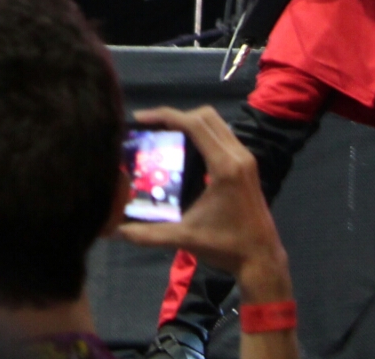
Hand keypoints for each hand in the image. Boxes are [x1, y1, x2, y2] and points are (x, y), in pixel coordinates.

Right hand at [116, 106, 291, 301]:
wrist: (261, 259)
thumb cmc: (225, 246)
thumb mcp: (184, 238)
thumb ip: (147, 234)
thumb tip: (112, 231)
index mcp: (225, 166)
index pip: (195, 125)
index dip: (166, 115)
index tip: (140, 118)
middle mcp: (238, 155)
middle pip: (207, 116)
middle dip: (177, 115)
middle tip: (151, 127)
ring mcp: (246, 159)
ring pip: (217, 123)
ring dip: (191, 122)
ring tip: (165, 134)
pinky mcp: (247, 165)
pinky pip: (223, 135)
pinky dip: (203, 133)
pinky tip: (185, 149)